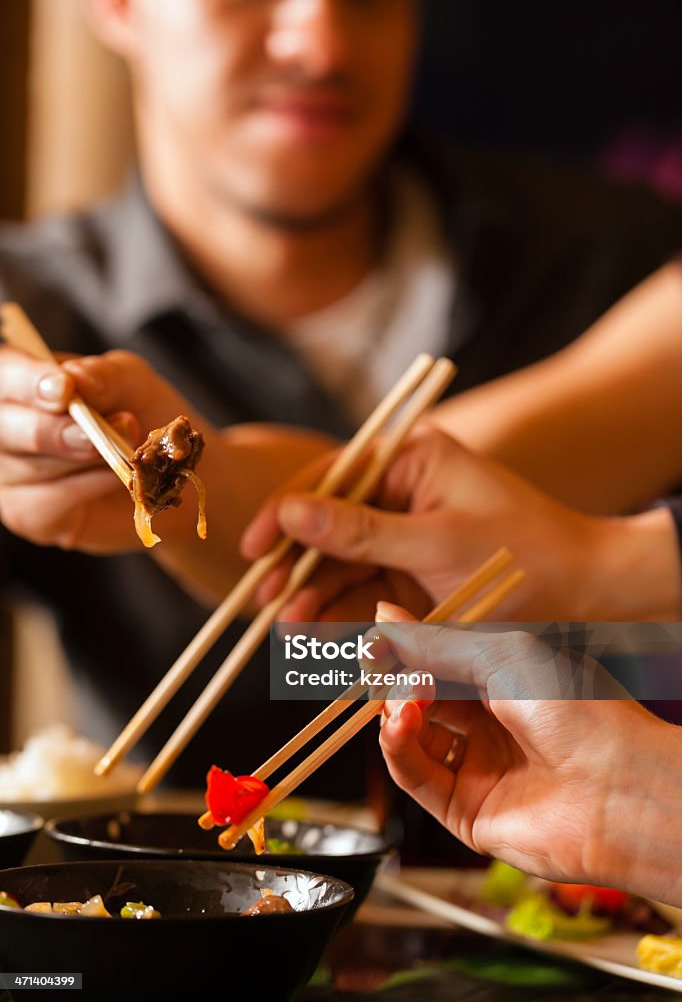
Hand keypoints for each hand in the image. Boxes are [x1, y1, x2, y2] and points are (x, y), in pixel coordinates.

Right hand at [0, 346, 213, 552]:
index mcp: (23, 381)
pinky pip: (49, 501)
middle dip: (54, 429)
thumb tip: (76, 378)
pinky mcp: (26, 513)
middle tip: (102, 429)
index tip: (64, 390)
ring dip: (86, 459)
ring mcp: (11, 473)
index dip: (25, 380)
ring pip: (30, 466)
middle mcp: (7, 426)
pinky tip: (113, 480)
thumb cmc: (143, 418)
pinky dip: (90, 488)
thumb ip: (104, 375)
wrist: (169, 474)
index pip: (5, 372)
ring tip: (125, 452)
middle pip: (4, 426)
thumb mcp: (133, 383)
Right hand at [243, 427, 619, 621]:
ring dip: (314, 593)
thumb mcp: (435, 542)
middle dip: (297, 563)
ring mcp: (405, 533)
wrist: (585, 595)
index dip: (286, 513)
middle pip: (329, 524)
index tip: (255, 549)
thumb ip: (359, 532)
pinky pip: (364, 588)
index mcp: (409, 459)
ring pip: (342, 562)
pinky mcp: (411, 571)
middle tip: (264, 598)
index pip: (331, 479)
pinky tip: (317, 631)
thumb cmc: (521, 553)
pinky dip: (341, 610)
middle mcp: (401, 490)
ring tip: (290, 627)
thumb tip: (288, 512)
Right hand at [375, 602, 681, 903]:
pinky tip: (400, 726)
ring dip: (396, 715)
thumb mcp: (500, 656)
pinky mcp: (464, 811)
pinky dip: (397, 749)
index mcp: (505, 682)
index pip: (438, 663)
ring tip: (403, 702)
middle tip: (381, 669)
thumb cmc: (577, 711)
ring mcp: (477, 768)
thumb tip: (383, 618)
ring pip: (411, 738)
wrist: (618, 788)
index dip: (404, 652)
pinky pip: (415, 777)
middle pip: (420, 700)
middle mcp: (489, 725)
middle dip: (397, 683)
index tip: (372, 640)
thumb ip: (435, 642)